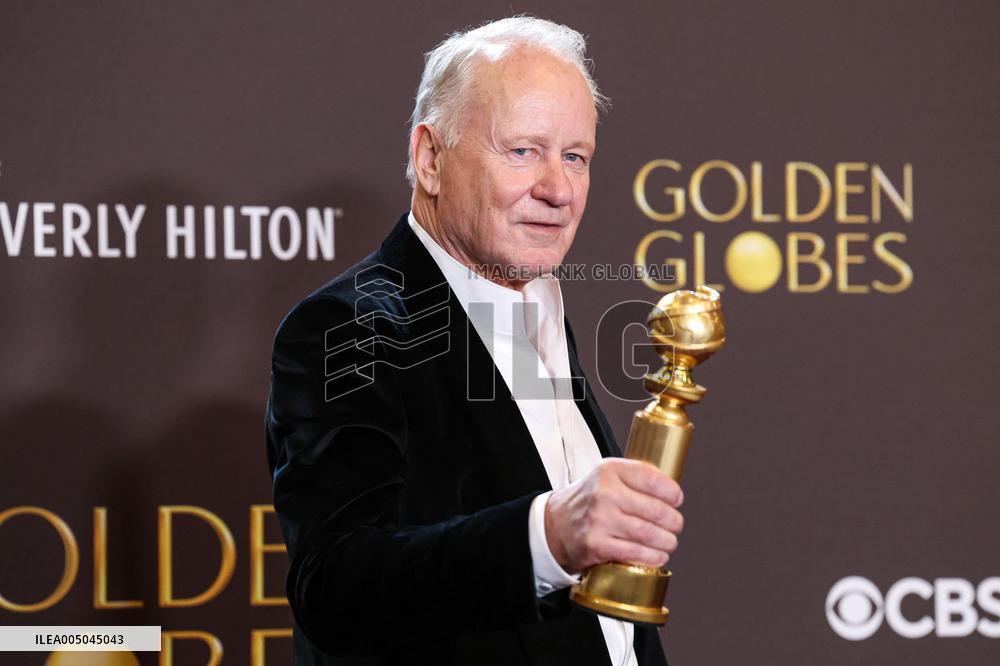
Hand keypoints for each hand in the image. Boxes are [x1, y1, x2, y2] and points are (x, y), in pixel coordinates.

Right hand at [544, 458, 683, 572]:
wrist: (556, 523)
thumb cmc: (590, 499)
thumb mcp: (607, 475)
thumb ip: (636, 476)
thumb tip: (671, 490)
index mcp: (610, 471)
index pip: (653, 480)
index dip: (672, 493)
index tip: (676, 500)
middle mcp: (604, 493)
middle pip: (656, 510)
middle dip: (674, 521)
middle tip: (676, 525)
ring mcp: (599, 520)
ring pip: (648, 533)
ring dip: (667, 541)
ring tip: (669, 542)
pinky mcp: (597, 545)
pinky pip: (635, 553)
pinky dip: (652, 557)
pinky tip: (658, 555)